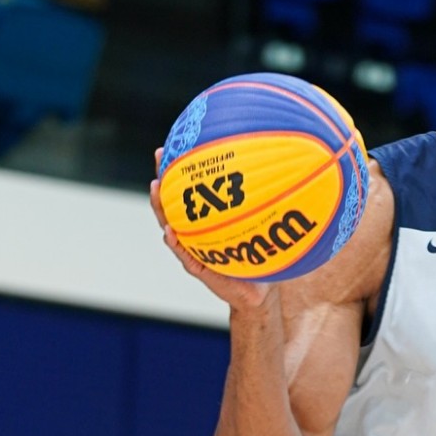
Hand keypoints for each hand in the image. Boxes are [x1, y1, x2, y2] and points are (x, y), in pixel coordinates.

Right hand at [151, 149, 273, 313]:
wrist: (258, 292)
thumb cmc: (259, 255)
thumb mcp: (260, 226)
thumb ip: (262, 204)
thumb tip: (279, 169)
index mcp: (205, 221)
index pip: (189, 191)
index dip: (180, 169)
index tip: (174, 144)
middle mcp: (194, 232)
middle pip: (173, 203)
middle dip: (165, 179)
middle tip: (161, 157)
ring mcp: (192, 250)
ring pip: (171, 226)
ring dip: (161, 208)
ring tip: (156, 189)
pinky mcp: (198, 269)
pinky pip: (184, 255)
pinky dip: (176, 244)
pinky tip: (170, 232)